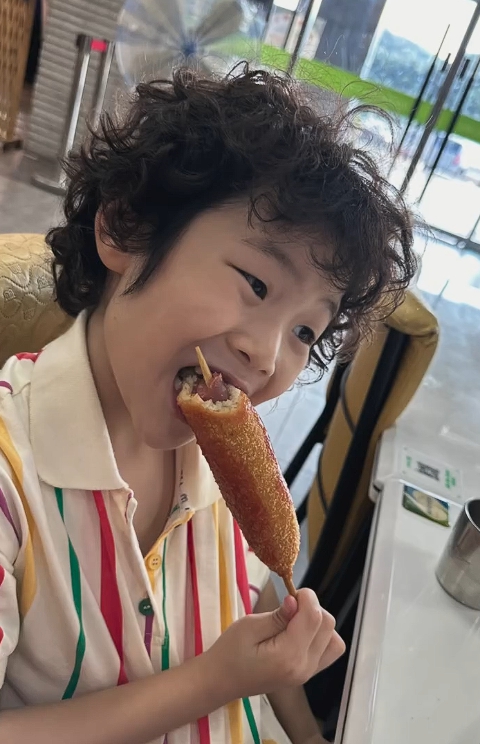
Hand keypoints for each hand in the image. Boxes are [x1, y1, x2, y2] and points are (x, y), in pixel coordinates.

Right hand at [205, 588, 344, 700]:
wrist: (220, 681)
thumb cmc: (229, 652)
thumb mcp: (248, 627)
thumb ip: (277, 616)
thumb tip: (296, 601)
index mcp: (288, 656)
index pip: (315, 618)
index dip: (307, 597)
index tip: (291, 592)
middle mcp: (304, 667)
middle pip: (328, 626)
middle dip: (313, 608)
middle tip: (290, 606)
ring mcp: (307, 674)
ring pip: (334, 640)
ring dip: (320, 624)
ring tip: (296, 620)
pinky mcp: (306, 674)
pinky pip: (327, 651)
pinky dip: (319, 637)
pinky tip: (298, 632)